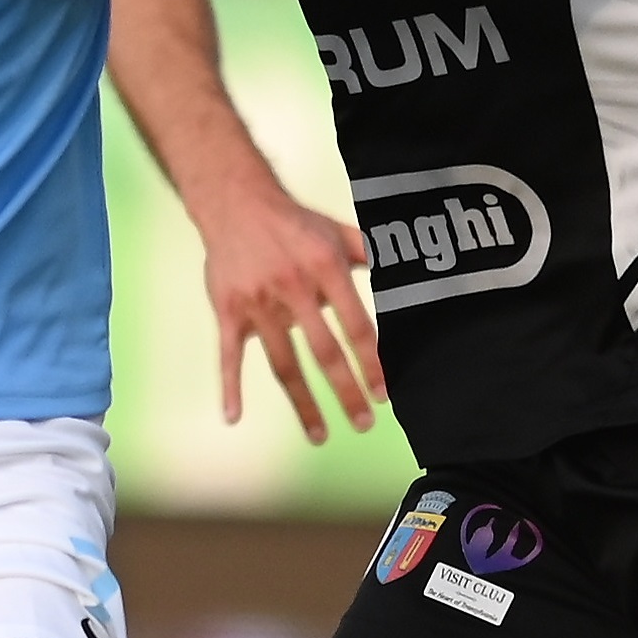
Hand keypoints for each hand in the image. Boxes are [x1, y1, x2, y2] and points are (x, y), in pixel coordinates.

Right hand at [191, 174, 384, 442]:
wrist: (235, 202)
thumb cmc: (294, 222)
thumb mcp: (337, 231)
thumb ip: (371, 255)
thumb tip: (409, 269)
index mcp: (325, 268)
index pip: (356, 325)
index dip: (371, 363)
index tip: (384, 393)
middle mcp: (292, 288)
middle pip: (323, 352)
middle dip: (346, 391)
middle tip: (364, 424)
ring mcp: (258, 302)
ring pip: (283, 363)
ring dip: (303, 404)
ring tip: (320, 435)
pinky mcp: (228, 310)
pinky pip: (229, 355)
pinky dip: (229, 387)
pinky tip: (233, 416)